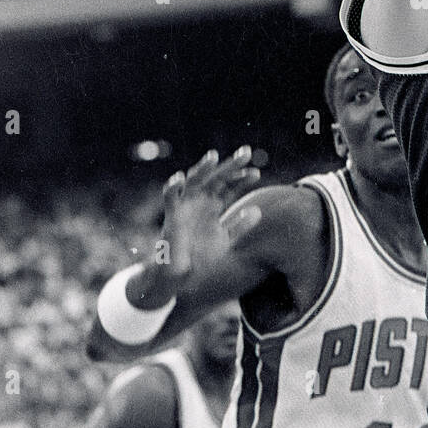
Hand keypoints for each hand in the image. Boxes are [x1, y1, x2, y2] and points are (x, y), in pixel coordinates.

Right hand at [162, 146, 262, 281]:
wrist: (180, 275)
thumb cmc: (200, 256)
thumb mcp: (225, 239)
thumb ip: (240, 226)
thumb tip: (258, 211)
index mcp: (213, 204)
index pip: (229, 185)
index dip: (242, 177)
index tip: (256, 173)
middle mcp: (200, 200)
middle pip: (216, 177)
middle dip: (231, 165)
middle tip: (246, 152)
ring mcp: (186, 205)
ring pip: (194, 180)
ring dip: (203, 168)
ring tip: (214, 157)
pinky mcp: (171, 214)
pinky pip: (169, 197)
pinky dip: (172, 186)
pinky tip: (179, 178)